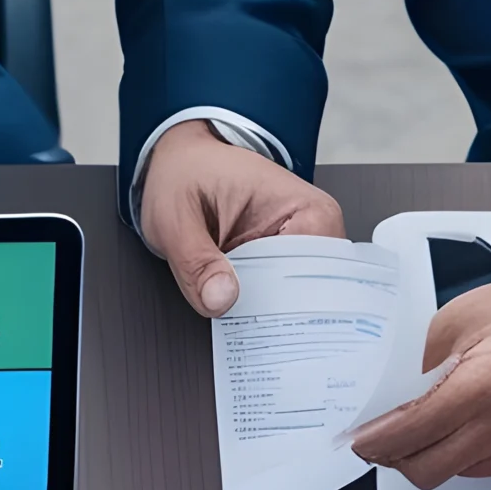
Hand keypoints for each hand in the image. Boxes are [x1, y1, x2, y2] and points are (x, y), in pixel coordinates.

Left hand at [141, 117, 344, 316]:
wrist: (179, 165)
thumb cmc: (184, 176)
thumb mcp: (176, 218)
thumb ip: (196, 261)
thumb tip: (220, 300)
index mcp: (305, 208)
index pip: (312, 273)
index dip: (283, 304)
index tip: (252, 317)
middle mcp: (314, 229)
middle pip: (309, 295)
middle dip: (273, 317)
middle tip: (237, 324)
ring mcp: (299, 249)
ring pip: (292, 305)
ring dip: (263, 317)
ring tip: (235, 318)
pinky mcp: (281, 264)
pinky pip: (277, 300)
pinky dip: (256, 311)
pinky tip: (237, 315)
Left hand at [348, 272, 490, 487]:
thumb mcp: (464, 316)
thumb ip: (421, 360)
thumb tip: (393, 394)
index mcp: (481, 389)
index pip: (407, 435)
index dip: (372, 441)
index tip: (354, 437)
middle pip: (422, 470)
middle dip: (392, 456)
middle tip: (377, 435)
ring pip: (446, 474)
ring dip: (422, 456)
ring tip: (415, 424)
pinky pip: (472, 469)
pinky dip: (451, 455)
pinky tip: (448, 426)